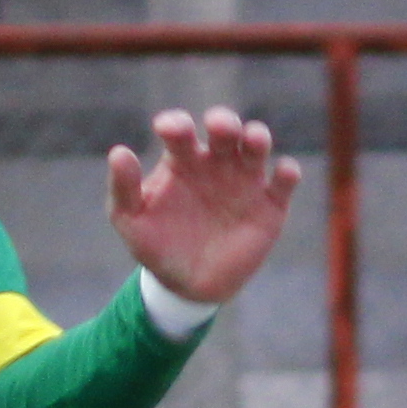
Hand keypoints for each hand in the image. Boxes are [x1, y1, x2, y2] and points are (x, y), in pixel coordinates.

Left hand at [108, 105, 292, 309]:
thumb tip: (119, 152)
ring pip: (257, 145)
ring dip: (258, 137)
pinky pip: (284, 180)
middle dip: (224, 121)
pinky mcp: (270, 205)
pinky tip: (282, 173)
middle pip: (224, 128)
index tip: (169, 129)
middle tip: (219, 127)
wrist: (189, 287)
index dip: (176, 124)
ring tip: (253, 141)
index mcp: (181, 159)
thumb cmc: (157, 245)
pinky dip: (287, 172)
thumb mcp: (131, 220)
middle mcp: (215, 162)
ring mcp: (245, 181)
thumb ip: (123, 188)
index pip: (180, 130)